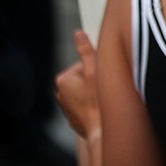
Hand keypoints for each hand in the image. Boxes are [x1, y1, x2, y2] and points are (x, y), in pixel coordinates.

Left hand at [56, 30, 100, 145]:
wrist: (102, 131)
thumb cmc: (99, 102)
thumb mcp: (95, 70)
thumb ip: (86, 50)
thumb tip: (78, 34)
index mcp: (63, 79)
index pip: (84, 64)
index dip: (98, 68)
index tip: (103, 78)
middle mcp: (60, 93)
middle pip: (84, 77)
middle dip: (95, 81)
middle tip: (104, 89)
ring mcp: (66, 107)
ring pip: (86, 91)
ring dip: (95, 93)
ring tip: (102, 100)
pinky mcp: (74, 117)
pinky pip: (86, 104)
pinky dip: (93, 105)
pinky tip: (100, 108)